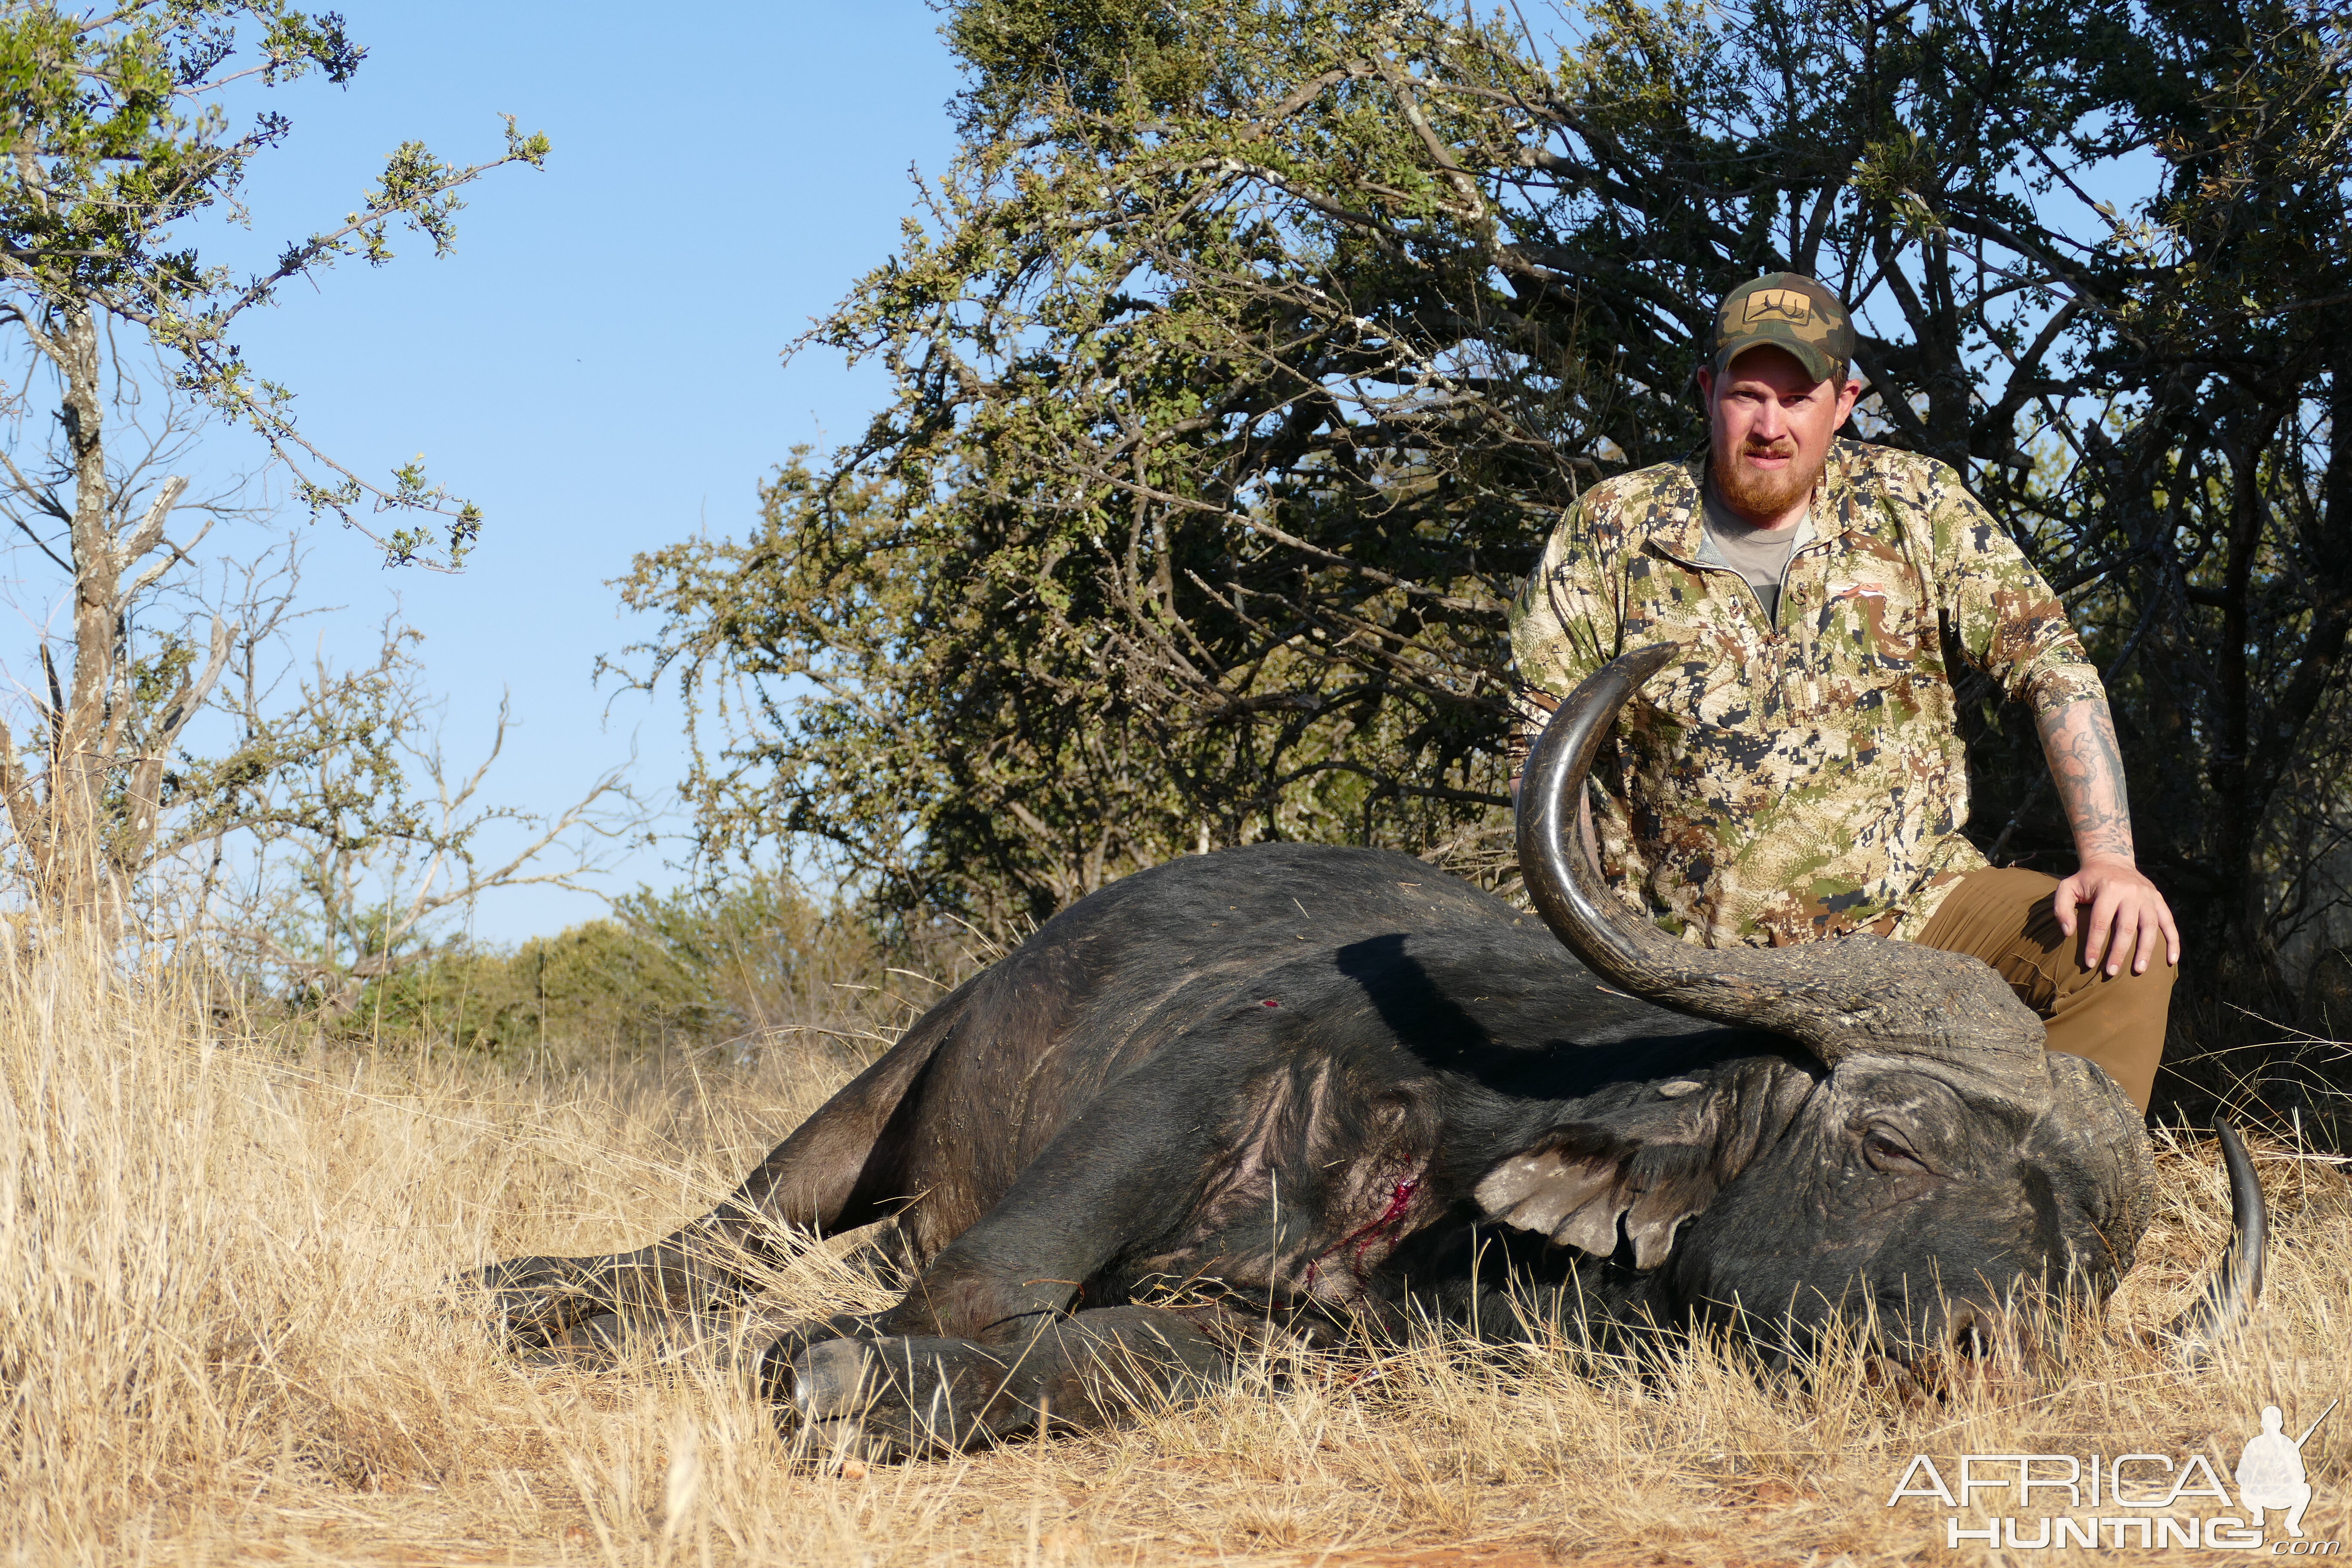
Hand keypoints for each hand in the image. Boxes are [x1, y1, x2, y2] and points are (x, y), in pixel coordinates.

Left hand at [2053, 858, 2179, 976]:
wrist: (2112, 861)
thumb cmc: (2086, 880)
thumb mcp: (2067, 888)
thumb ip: (2062, 908)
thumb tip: (2068, 933)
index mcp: (2108, 889)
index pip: (2100, 922)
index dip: (2094, 944)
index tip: (2089, 964)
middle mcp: (2131, 892)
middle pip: (2126, 927)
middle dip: (2119, 952)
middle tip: (2111, 972)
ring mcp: (2148, 896)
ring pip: (2150, 927)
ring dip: (2146, 951)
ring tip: (2139, 970)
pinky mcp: (2159, 900)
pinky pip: (2169, 922)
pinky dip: (2173, 942)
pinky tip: (2171, 960)